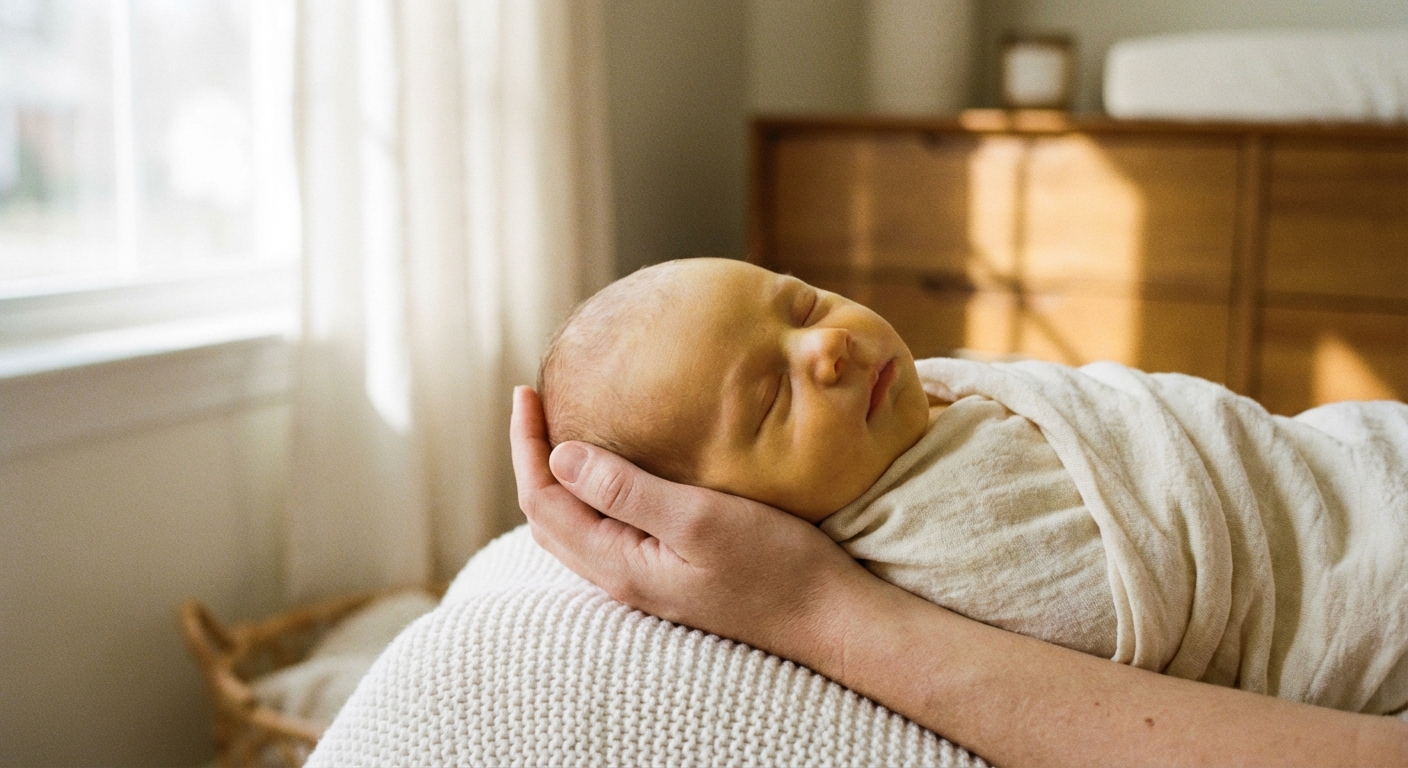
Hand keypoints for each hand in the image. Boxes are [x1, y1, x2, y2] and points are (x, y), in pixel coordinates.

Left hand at [510, 385, 877, 663]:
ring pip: (574, 525)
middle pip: (547, 515)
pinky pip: (607, 528)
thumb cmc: (774, 566)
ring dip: (557, 475)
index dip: (526, 444)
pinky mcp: (669, 571)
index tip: (527, 390)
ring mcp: (644, 578)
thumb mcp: (698, 519)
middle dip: (532, 456)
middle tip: (535, 401)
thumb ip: (626, 491)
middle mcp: (620, 576)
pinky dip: (591, 491)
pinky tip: (613, 468)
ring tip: (561, 427)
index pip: (542, 501)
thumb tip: (560, 456)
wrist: (826, 617)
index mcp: (617, 563)